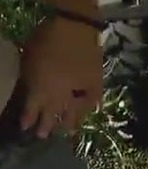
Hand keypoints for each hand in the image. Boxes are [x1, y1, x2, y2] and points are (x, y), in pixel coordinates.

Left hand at [20, 17, 102, 137]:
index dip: (29, 118)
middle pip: (54, 113)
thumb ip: (31, 78)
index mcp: (44, 88)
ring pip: (75, 111)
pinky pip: (94, 100)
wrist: (75, 28)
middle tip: (45, 136)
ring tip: (70, 131)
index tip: (25, 127)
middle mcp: (63, 94)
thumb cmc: (48, 39)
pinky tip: (93, 111)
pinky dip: (91, 106)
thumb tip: (33, 90)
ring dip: (71, 121)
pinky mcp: (96, 85)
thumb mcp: (29, 59)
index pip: (34, 107)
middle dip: (49, 125)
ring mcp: (81, 90)